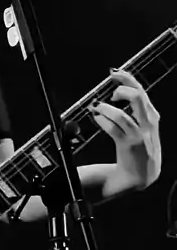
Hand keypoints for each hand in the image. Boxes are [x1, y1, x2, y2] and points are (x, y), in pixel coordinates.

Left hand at [89, 69, 160, 191]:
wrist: (141, 176)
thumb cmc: (140, 149)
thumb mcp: (144, 128)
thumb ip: (137, 111)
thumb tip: (120, 88)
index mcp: (152, 117)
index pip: (141, 91)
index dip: (127, 79)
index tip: (114, 73)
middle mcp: (148, 125)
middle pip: (137, 97)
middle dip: (122, 88)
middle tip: (109, 91)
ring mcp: (139, 136)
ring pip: (122, 116)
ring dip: (105, 109)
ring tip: (96, 107)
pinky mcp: (128, 146)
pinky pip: (113, 130)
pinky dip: (103, 120)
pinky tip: (97, 117)